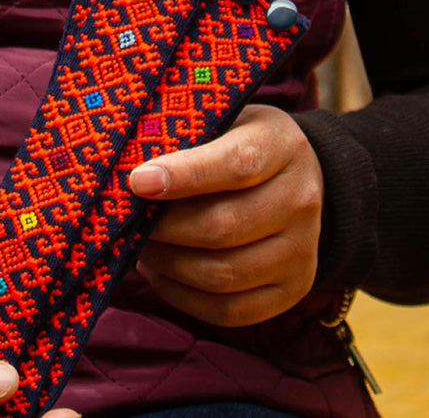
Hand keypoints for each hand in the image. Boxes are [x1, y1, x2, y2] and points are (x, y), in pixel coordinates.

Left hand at [127, 103, 323, 327]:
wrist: (297, 177)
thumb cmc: (239, 140)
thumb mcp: (224, 118)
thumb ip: (187, 137)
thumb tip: (131, 169)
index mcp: (281, 145)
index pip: (235, 165)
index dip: (183, 175)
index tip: (137, 181)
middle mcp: (300, 200)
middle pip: (224, 227)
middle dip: (165, 228)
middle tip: (127, 219)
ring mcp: (302, 251)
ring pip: (223, 274)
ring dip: (168, 264)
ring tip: (139, 246)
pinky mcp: (292, 290)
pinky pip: (230, 310)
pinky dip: (183, 296)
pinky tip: (159, 272)